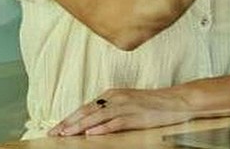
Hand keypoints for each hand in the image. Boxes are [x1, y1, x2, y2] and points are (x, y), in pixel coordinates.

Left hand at [48, 87, 192, 136]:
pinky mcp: (135, 116)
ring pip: (96, 117)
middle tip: (53, 133)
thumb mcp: (126, 103)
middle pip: (86, 111)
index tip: (55, 127)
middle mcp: (115, 98)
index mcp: (111, 94)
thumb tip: (91, 123)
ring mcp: (125, 106)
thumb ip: (110, 111)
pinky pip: (115, 123)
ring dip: (79, 126)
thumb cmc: (151, 104)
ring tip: (66, 134)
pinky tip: (91, 134)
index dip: (69, 118)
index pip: (85, 107)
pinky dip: (102, 128)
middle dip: (68, 123)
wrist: (176, 101)